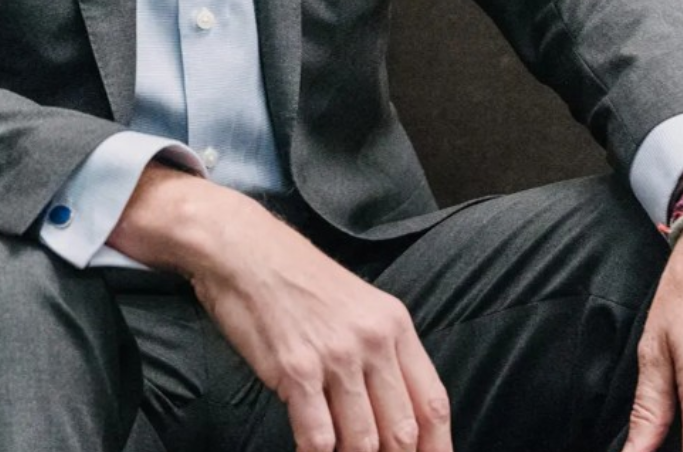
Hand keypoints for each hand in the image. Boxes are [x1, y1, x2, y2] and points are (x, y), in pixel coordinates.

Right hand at [107, 166, 452, 451]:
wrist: (245, 251)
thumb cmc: (295, 280)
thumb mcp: (357, 306)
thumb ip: (380, 355)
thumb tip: (394, 412)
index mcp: (394, 326)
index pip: (432, 402)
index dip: (436, 446)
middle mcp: (373, 341)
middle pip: (402, 430)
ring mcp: (337, 356)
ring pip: (363, 441)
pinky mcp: (297, 369)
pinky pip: (318, 436)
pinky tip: (310, 451)